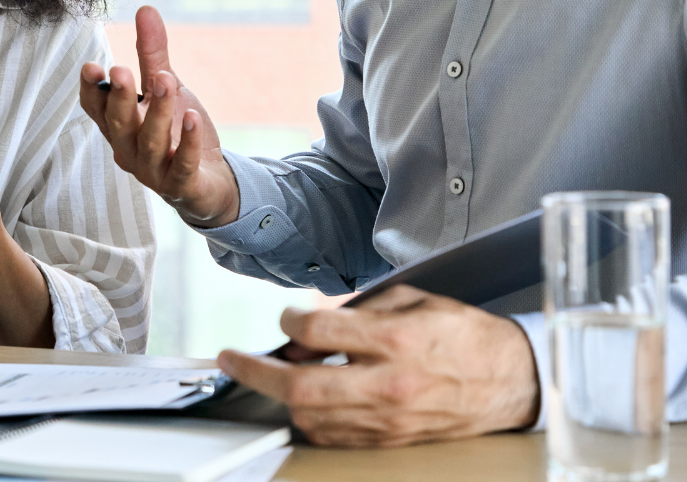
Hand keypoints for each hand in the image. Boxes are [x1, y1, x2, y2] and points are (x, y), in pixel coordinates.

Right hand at [79, 6, 239, 226]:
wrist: (210, 180)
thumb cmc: (177, 131)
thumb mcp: (165, 86)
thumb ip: (152, 53)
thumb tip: (145, 8)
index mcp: (120, 126)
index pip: (96, 109)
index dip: (92, 90)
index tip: (92, 66)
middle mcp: (130, 150)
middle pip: (119, 125)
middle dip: (120, 98)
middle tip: (121, 71)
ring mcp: (154, 171)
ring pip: (150, 143)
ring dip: (158, 112)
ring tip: (166, 81)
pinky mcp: (182, 186)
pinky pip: (182, 165)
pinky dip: (187, 143)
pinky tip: (194, 118)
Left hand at [216, 285, 538, 446]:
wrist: (509, 380)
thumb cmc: (460, 332)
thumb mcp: (411, 299)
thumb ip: (357, 312)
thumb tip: (309, 326)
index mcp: (395, 340)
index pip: (319, 332)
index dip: (289, 320)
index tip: (286, 316)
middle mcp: (388, 384)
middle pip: (302, 387)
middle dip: (256, 372)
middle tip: (231, 359)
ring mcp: (388, 419)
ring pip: (312, 418)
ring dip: (279, 397)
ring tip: (266, 375)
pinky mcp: (391, 440)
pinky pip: (335, 436)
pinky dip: (308, 417)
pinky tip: (300, 399)